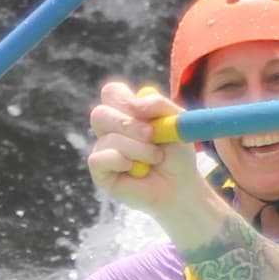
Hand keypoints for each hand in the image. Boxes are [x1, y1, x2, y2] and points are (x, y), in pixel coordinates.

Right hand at [88, 80, 208, 215]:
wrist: (181, 186)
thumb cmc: (177, 154)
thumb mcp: (177, 123)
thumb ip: (160, 105)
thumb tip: (135, 103)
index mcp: (125, 111)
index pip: (111, 93)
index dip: (124, 99)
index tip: (143, 111)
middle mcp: (110, 129)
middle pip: (100, 114)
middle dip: (128, 124)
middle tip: (151, 135)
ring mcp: (103, 149)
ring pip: (107, 139)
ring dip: (138, 149)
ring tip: (155, 158)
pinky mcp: (100, 171)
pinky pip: (98, 160)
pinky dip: (121, 162)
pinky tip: (137, 170)